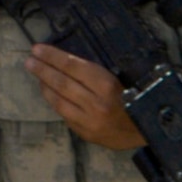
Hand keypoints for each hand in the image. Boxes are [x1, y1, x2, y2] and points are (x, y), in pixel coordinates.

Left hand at [24, 45, 143, 149]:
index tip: (38, 49)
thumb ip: (99, 73)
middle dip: (43, 69)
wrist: (151, 130)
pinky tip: (49, 93)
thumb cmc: (141, 98)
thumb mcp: (126, 79)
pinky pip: (64, 114)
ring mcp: (89, 121)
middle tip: (30, 60)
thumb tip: (69, 62)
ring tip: (36, 73)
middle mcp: (96, 103)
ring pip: (58, 100)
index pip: (73, 67)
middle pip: (62, 83)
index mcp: (108, 86)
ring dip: (44, 85)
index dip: (53, 56)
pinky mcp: (86, 133)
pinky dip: (54, 101)